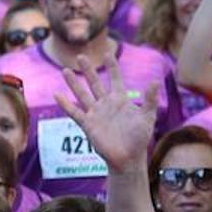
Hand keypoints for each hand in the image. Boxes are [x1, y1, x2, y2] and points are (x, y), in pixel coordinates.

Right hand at [56, 52, 159, 172]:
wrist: (128, 158)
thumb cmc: (139, 138)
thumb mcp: (147, 117)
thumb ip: (150, 100)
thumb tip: (154, 81)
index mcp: (120, 100)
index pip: (115, 78)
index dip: (111, 66)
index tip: (107, 53)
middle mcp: (106, 104)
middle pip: (95, 83)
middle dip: (88, 69)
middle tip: (81, 56)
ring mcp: (95, 114)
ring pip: (82, 94)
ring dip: (74, 83)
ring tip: (66, 70)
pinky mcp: (87, 125)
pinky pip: (74, 112)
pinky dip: (65, 104)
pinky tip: (57, 95)